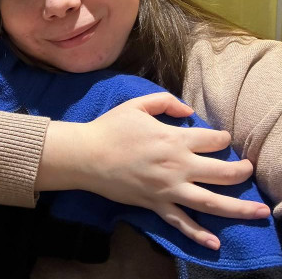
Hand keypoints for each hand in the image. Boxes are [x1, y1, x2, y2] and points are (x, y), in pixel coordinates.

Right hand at [36, 92, 270, 249]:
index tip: (223, 139)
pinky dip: (198, 234)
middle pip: (222, 172)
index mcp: (174, 139)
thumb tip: (188, 110)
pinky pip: (180, 223)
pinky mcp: (155, 205)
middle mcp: (178, 166)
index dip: (223, 138)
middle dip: (241, 171)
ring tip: (260, 211)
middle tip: (249, 170)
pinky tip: (215, 243)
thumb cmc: (110, 128)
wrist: (86, 155)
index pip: (213, 140)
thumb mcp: (136, 105)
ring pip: (211, 202)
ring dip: (239, 208)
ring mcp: (168, 189)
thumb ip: (165, 101)